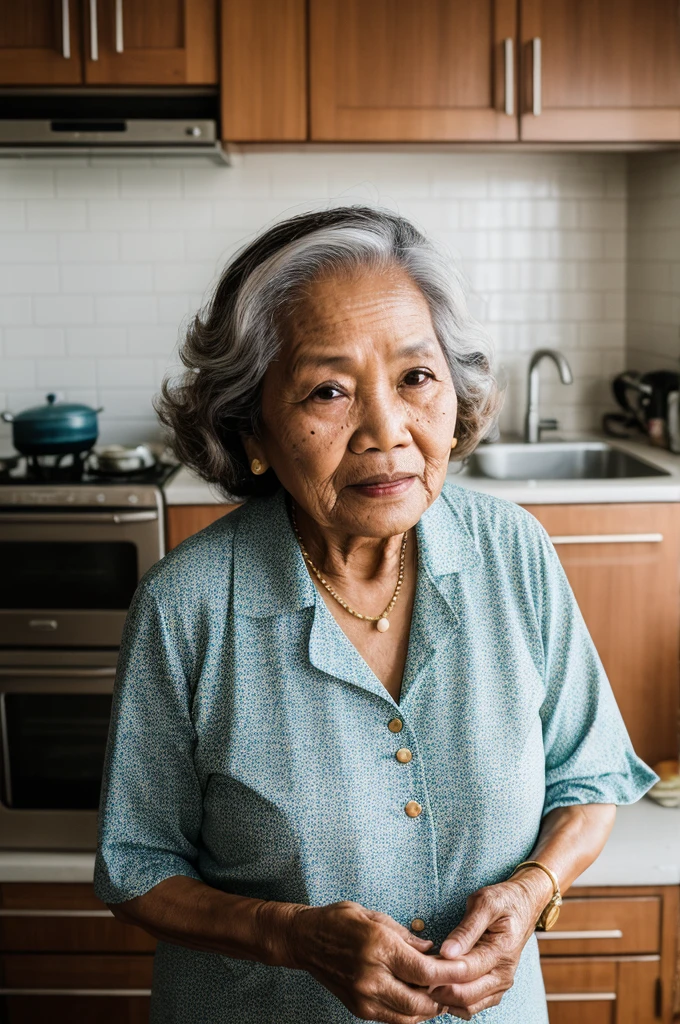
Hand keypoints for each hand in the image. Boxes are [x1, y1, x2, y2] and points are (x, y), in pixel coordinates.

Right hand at [278, 899, 464, 1023]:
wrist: (305, 940)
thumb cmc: (339, 920)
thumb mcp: (375, 915)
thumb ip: (406, 936)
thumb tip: (431, 950)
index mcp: (378, 947)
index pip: (425, 970)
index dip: (450, 973)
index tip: (466, 970)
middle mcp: (372, 976)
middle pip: (422, 1001)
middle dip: (443, 996)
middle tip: (457, 985)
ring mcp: (364, 997)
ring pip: (409, 1015)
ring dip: (429, 1008)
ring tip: (441, 994)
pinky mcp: (359, 1009)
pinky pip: (393, 1019)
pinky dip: (410, 1013)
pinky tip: (418, 1000)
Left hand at [426, 870, 553, 1019]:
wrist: (524, 904)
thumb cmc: (503, 900)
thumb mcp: (484, 902)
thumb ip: (466, 929)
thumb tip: (447, 952)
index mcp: (501, 952)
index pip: (466, 971)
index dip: (440, 972)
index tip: (419, 966)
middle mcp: (503, 975)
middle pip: (466, 995)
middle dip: (439, 989)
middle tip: (416, 977)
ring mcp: (500, 984)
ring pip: (469, 1006)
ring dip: (445, 998)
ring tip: (424, 982)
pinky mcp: (495, 988)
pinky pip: (473, 1005)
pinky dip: (454, 1002)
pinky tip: (438, 987)